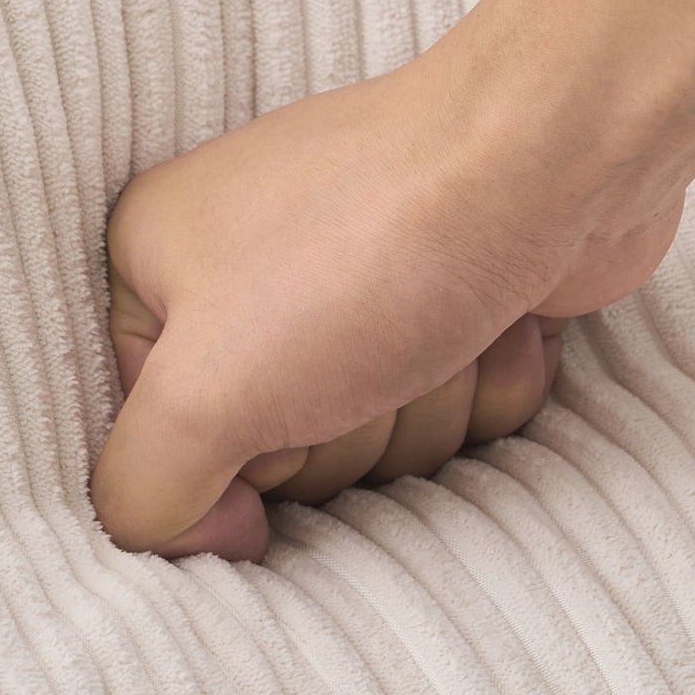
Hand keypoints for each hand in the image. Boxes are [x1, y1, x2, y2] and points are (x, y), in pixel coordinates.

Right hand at [89, 47, 684, 560]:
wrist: (549, 156)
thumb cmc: (366, 249)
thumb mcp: (207, 391)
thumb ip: (145, 491)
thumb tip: (195, 538)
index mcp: (154, 263)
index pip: (157, 441)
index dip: (229, 455)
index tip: (270, 408)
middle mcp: (245, 265)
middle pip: (277, 450)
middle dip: (343, 433)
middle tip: (363, 358)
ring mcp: (352, 276)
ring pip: (374, 437)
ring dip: (424, 410)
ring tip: (438, 326)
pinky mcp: (450, 293)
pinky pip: (453, 407)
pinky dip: (486, 386)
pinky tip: (497, 322)